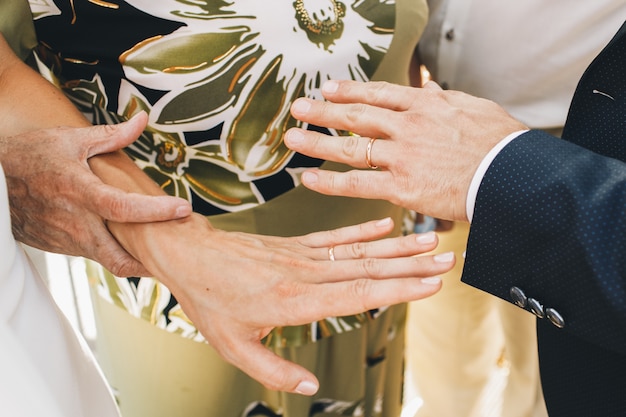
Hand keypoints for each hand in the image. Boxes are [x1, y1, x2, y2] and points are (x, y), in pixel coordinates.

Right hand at [0, 115, 191, 275]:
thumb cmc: (29, 156)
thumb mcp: (70, 140)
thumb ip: (111, 136)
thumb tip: (142, 120)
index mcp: (79, 192)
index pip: (124, 208)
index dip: (156, 212)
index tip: (183, 208)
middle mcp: (74, 223)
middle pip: (120, 258)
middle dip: (151, 261)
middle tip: (177, 249)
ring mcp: (66, 240)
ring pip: (108, 260)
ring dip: (134, 258)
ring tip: (161, 247)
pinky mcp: (59, 247)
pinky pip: (93, 255)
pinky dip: (113, 252)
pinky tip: (128, 242)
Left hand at [110, 214, 454, 394]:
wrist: (189, 255)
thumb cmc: (210, 302)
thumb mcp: (234, 348)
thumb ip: (274, 370)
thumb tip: (310, 389)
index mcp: (295, 302)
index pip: (358, 295)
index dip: (397, 289)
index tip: (430, 284)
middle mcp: (305, 275)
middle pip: (368, 269)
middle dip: (411, 265)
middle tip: (446, 259)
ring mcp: (302, 256)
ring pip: (358, 251)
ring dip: (397, 246)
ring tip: (429, 240)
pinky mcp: (296, 246)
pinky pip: (335, 238)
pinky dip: (363, 230)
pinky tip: (386, 226)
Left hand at [285, 80, 526, 221]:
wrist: (514, 175)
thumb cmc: (502, 145)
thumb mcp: (475, 108)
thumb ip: (445, 100)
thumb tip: (431, 89)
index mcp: (426, 105)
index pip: (379, 94)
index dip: (350, 91)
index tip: (329, 88)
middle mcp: (408, 126)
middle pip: (357, 115)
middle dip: (324, 110)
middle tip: (299, 107)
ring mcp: (402, 156)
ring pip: (350, 147)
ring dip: (317, 141)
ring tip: (291, 137)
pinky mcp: (402, 186)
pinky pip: (357, 183)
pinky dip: (330, 182)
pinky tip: (308, 178)